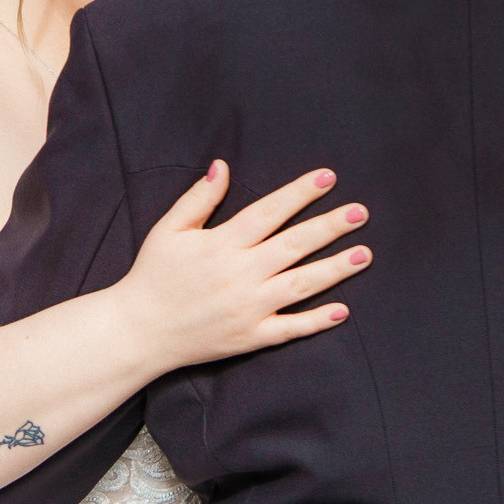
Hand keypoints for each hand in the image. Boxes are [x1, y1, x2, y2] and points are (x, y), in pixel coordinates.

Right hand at [115, 162, 370, 373]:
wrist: (138, 331)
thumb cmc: (154, 274)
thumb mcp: (170, 229)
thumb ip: (200, 198)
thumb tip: (223, 165)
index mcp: (223, 244)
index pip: (269, 212)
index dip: (299, 193)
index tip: (328, 177)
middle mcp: (241, 275)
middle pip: (294, 245)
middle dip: (330, 226)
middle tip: (361, 213)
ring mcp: (248, 308)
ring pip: (301, 285)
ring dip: (335, 269)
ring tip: (364, 254)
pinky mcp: (250, 337)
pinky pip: (289, 328)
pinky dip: (316, 321)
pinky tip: (342, 310)